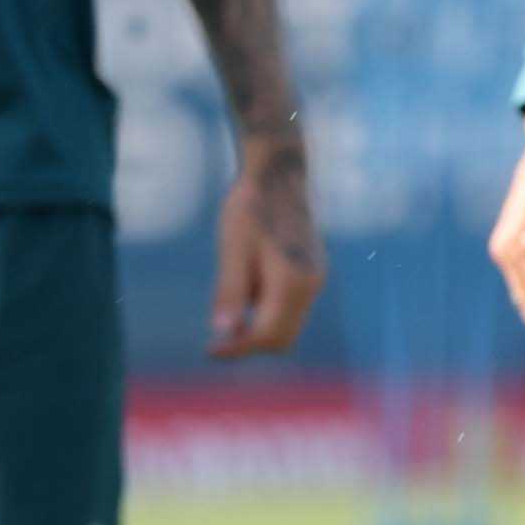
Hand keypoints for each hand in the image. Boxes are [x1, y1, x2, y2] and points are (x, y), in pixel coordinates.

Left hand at [209, 140, 324, 358]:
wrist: (278, 175)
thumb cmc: (250, 208)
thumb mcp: (233, 249)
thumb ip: (231, 291)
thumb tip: (222, 331)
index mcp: (292, 282)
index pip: (266, 335)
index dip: (236, 348)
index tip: (209, 350)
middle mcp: (311, 285)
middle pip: (282, 338)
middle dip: (250, 344)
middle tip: (215, 338)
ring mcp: (315, 279)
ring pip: (288, 325)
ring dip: (258, 326)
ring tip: (229, 298)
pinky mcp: (311, 272)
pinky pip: (290, 307)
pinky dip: (267, 310)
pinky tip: (246, 280)